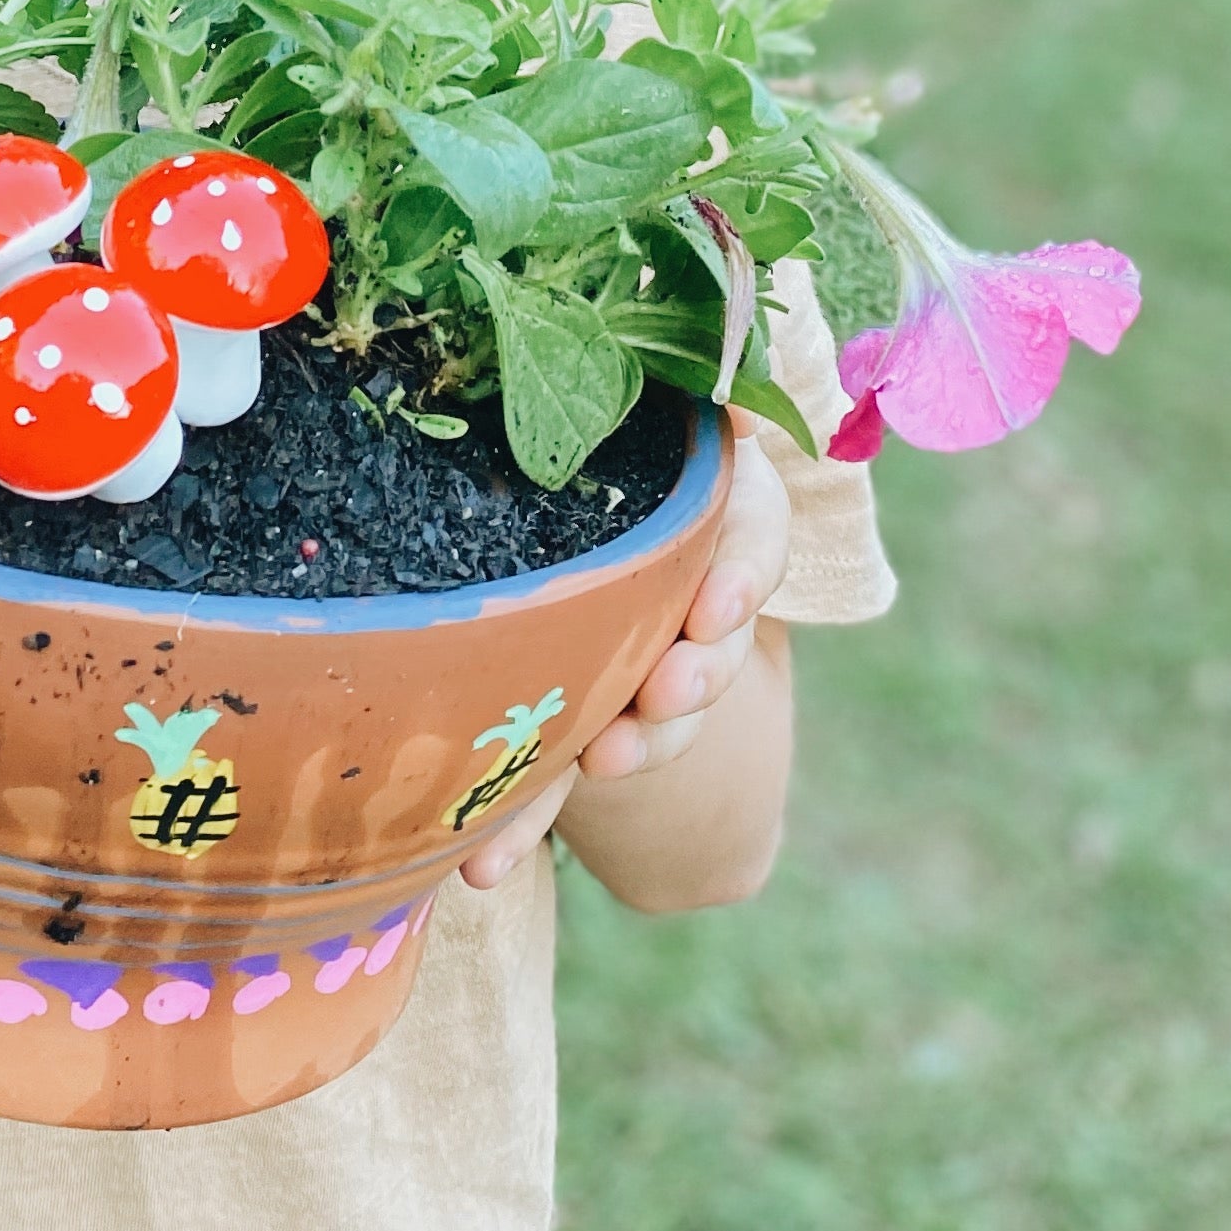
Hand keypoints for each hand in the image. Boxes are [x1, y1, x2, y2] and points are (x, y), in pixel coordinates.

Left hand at [462, 427, 792, 890]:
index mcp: (704, 497)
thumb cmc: (571, 450)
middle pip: (715, 640)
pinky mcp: (584, 728)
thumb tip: (633, 370)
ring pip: (660, 717)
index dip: (742, 573)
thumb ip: (629, 404)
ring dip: (632, 750)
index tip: (715, 612)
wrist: (544, 529)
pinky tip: (477, 861)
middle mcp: (688, 588)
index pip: (753, 529)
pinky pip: (560, 775)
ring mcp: (645, 666)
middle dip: (693, 679)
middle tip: (661, 704)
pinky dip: (522, 819)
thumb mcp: (613, 417)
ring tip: (595, 769)